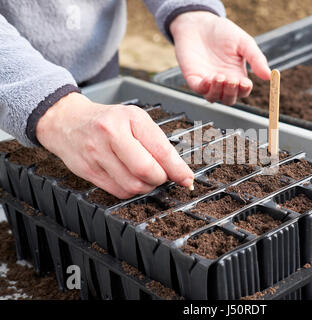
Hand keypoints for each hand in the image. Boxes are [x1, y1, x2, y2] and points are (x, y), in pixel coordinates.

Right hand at [36, 92, 193, 198]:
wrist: (66, 121)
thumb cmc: (108, 121)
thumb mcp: (135, 119)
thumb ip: (157, 143)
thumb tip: (179, 172)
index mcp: (130, 118)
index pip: (160, 150)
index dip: (177, 170)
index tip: (187, 179)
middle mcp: (111, 135)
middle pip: (146, 172)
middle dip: (160, 179)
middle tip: (161, 174)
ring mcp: (97, 154)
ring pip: (133, 186)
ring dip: (146, 186)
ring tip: (144, 175)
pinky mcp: (88, 171)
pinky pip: (119, 192)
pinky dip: (131, 190)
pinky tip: (129, 178)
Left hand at [170, 11, 270, 105]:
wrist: (199, 22)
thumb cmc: (222, 32)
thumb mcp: (244, 43)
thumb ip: (256, 59)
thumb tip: (269, 75)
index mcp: (237, 75)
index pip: (243, 91)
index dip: (244, 90)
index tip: (246, 83)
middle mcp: (223, 82)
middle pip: (229, 98)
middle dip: (231, 92)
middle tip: (232, 79)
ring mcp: (207, 81)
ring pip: (214, 98)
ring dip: (218, 91)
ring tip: (220, 77)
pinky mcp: (194, 78)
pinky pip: (199, 89)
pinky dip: (204, 88)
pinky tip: (209, 79)